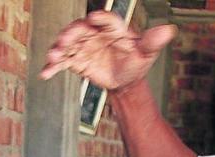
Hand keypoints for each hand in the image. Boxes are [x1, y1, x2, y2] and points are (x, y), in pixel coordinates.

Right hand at [39, 10, 176, 91]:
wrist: (125, 80)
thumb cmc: (136, 62)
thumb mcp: (146, 53)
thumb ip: (153, 42)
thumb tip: (169, 30)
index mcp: (113, 28)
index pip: (106, 20)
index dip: (99, 18)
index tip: (93, 19)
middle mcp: (95, 33)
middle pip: (80, 29)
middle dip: (71, 33)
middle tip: (65, 39)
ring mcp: (83, 46)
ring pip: (68, 43)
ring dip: (59, 48)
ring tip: (54, 56)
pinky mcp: (76, 60)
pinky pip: (63, 62)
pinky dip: (53, 67)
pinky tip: (45, 73)